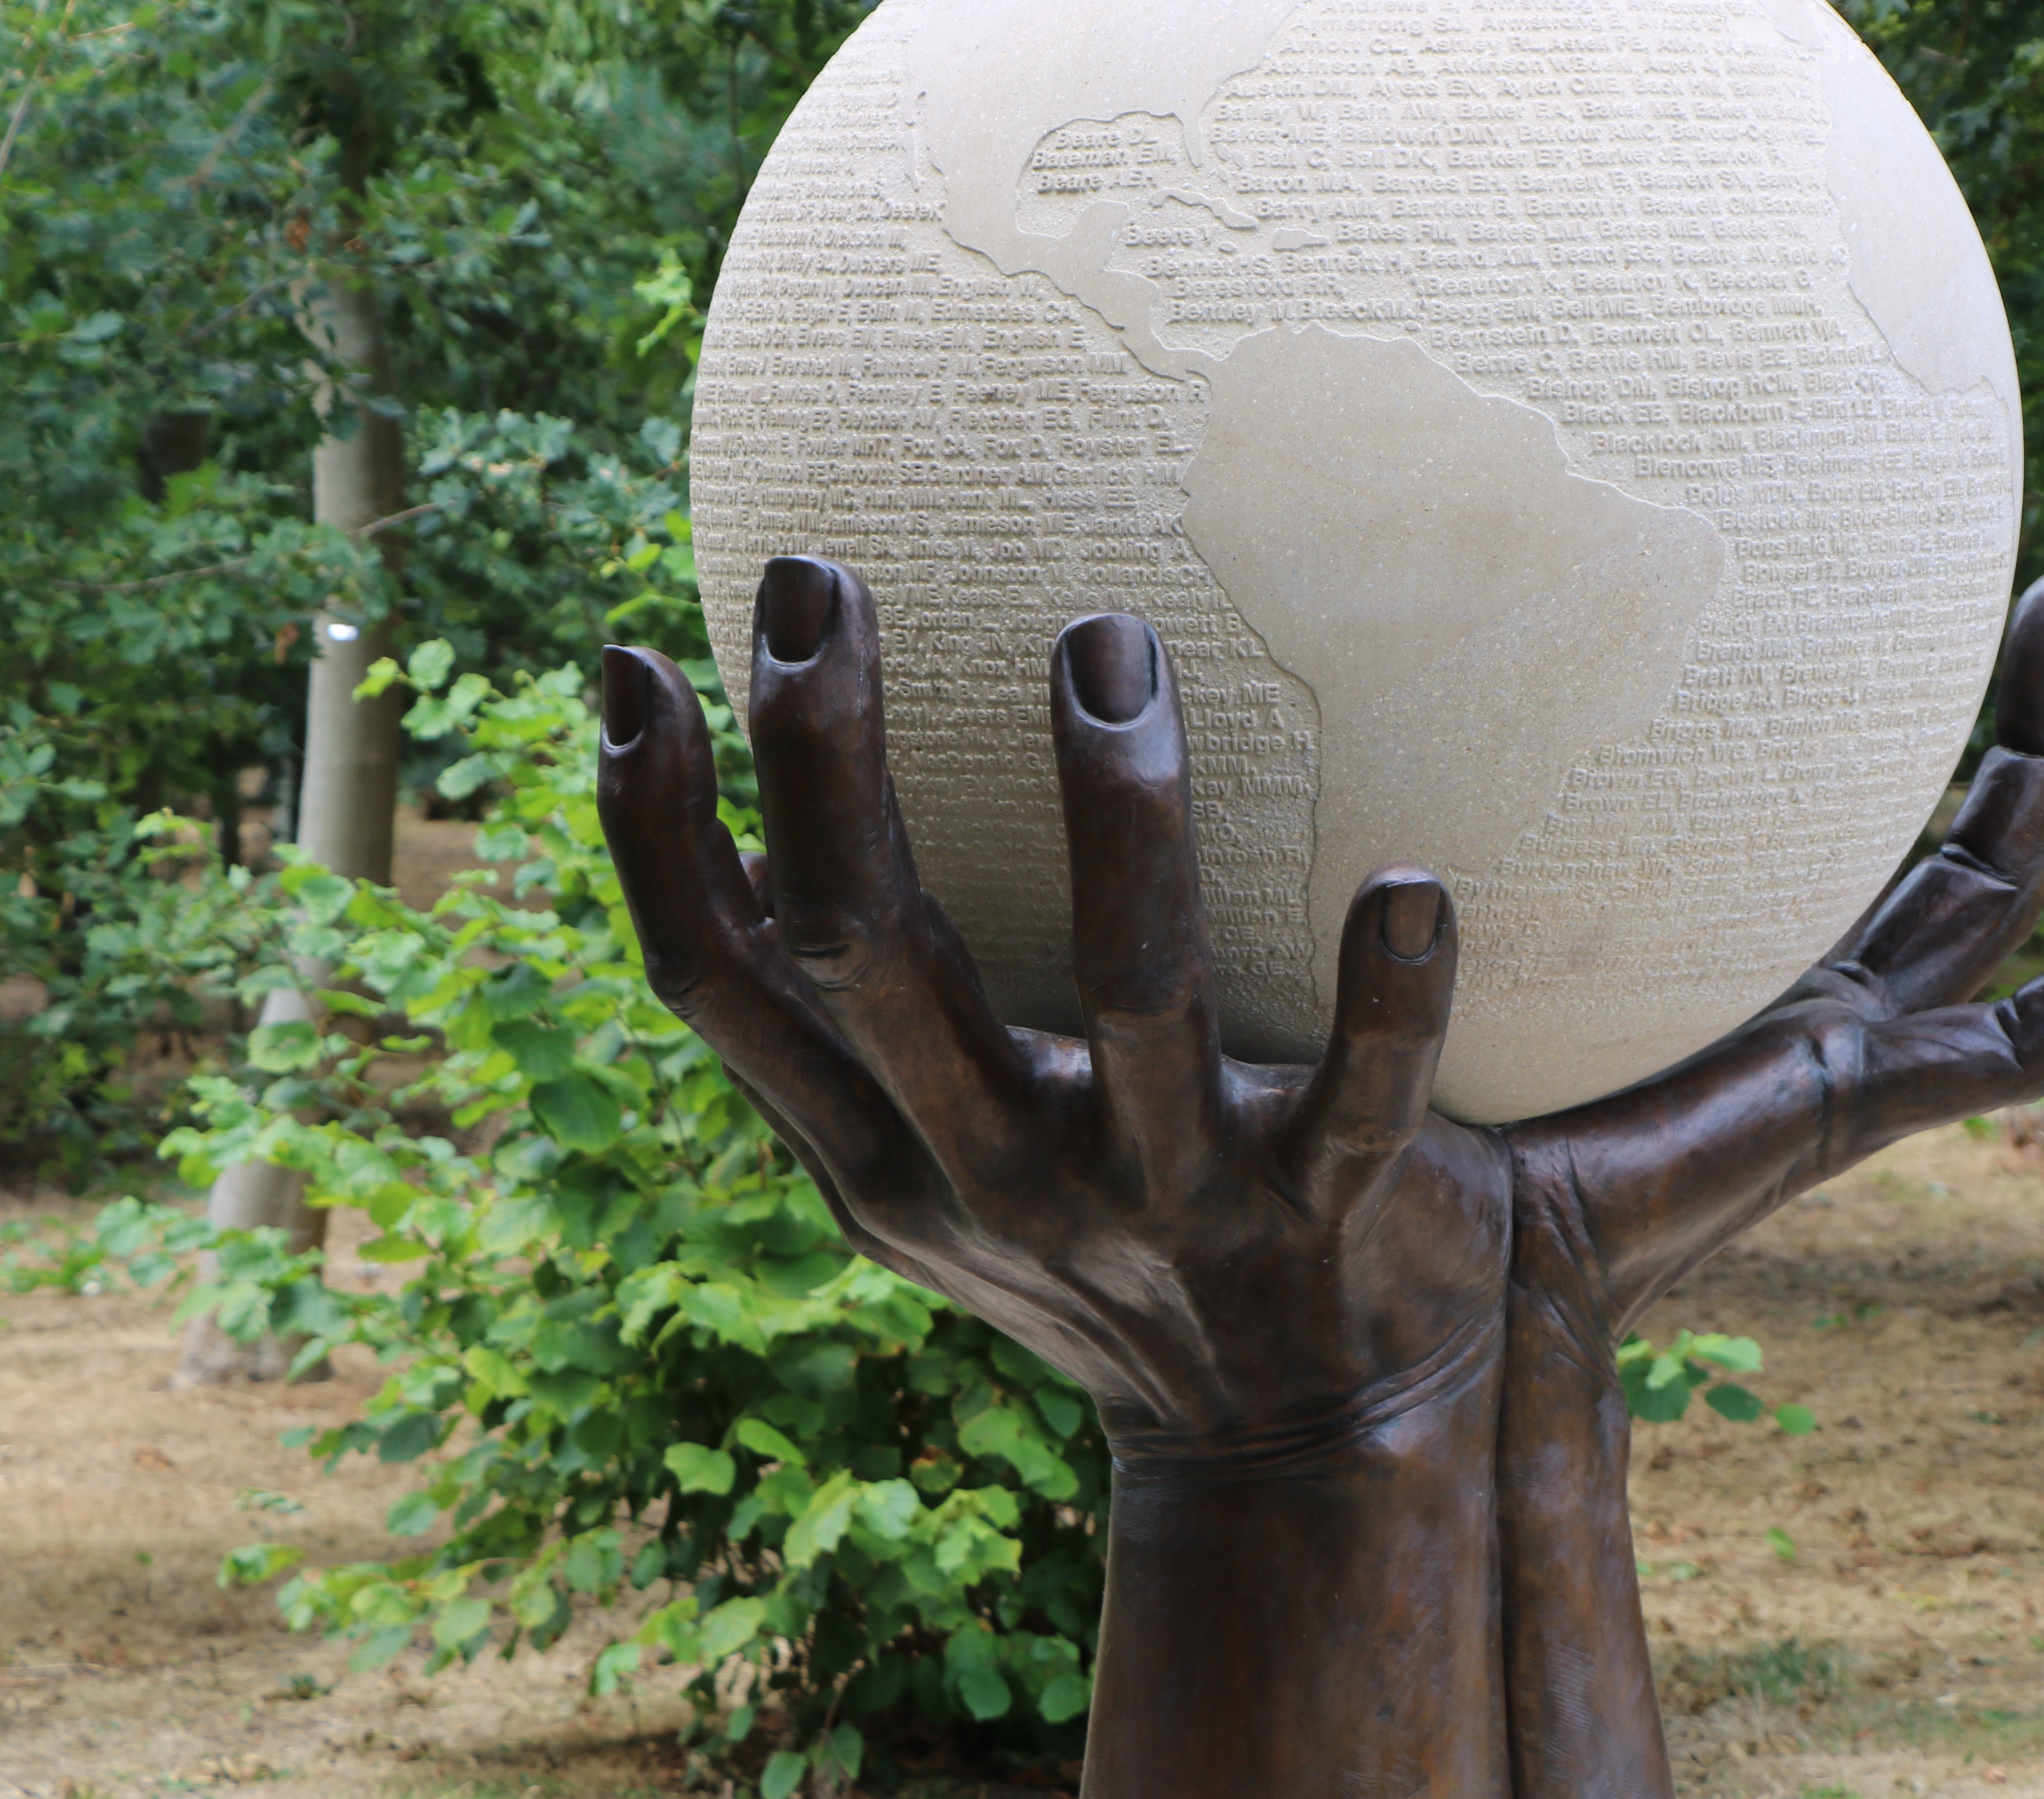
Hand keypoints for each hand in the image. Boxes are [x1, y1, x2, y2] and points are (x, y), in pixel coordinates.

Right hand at [597, 559, 1511, 1797]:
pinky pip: (1365, 1105)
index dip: (652, 833)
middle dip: (823, 755)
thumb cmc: (1121, 1241)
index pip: (716, 983)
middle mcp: (997, 1174)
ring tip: (1107, 642)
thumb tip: (773, 799)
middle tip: (819, 574)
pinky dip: (1391, 996)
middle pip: (863, 948)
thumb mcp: (955, 1148)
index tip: (630, 653)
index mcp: (889, 1151)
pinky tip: (1413, 879)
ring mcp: (1163, 1202)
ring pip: (1129, 991)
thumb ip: (876, 1011)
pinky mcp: (1324, 1225)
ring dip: (1118, 813)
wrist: (1301, 1469)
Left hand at [1490, 571, 2043, 1797]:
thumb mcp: (1442, 927)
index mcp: (1725, 954)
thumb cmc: (1416, 1100)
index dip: (1879, 711)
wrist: (1444, 1265)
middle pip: (1951, 834)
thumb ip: (1418, 826)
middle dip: (2014, 710)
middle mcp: (1809, 995)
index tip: (1898, 577)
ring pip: (1998, 882)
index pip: (1831, 813)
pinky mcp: (1872, 1099)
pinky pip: (2040, 1034)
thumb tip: (1279, 654)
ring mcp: (1854, 1046)